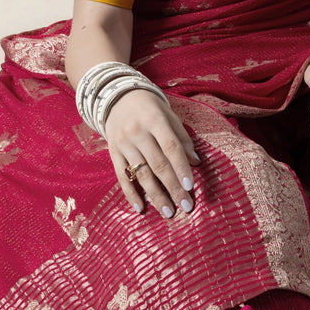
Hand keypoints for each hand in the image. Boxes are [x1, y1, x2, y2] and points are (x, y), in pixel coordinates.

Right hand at [104, 89, 200, 218]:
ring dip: (155, 195)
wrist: (117, 97)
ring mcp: (123, 143)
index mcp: (154, 120)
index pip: (170, 147)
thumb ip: (182, 137)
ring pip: (141, 174)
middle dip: (172, 187)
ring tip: (169, 211)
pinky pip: (122, 176)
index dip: (181, 167)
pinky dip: (130, 194)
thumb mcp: (168, 114)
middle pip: (157, 164)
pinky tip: (140, 208)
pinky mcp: (113, 152)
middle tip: (185, 206)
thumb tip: (196, 162)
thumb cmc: (149, 107)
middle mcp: (137, 132)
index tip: (190, 186)